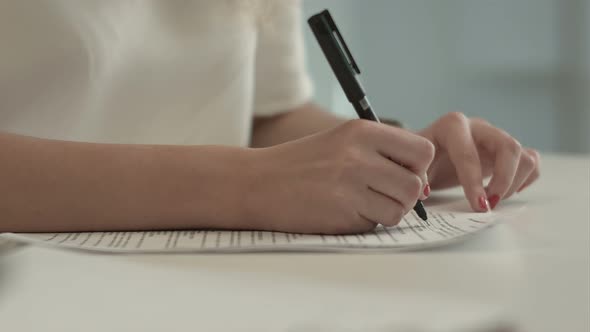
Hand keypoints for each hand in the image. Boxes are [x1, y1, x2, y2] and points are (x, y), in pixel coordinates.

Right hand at [246, 120, 434, 233]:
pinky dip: (367, 224)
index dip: (418, 167)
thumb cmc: (301, 164)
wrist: (258, 183)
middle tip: (380, 195)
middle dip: (404, 195)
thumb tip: (424, 183)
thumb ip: (382, 153)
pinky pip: (377, 225)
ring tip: (361, 204)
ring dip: (387, 212)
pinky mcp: (343, 213)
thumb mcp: (341, 141)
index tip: (400, 174)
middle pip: (416, 184)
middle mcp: (359, 154)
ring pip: (401, 208)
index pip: (422, 150)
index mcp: (362, 131)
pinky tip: (344, 212)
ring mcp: (351, 184)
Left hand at [417, 112, 539, 211]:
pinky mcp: (505, 150)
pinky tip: (505, 192)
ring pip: (523, 155)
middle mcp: (478, 126)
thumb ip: (416, 175)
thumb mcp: (410, 164)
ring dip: (514, 182)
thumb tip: (425, 191)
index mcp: (452, 125)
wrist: (422, 154)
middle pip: (508, 147)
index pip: (469, 154)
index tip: (478, 207)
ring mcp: (495, 136)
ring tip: (493, 200)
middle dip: (503, 180)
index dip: (474, 183)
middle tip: (489, 205)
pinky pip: (530, 160)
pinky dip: (526, 178)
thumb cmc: (417, 159)